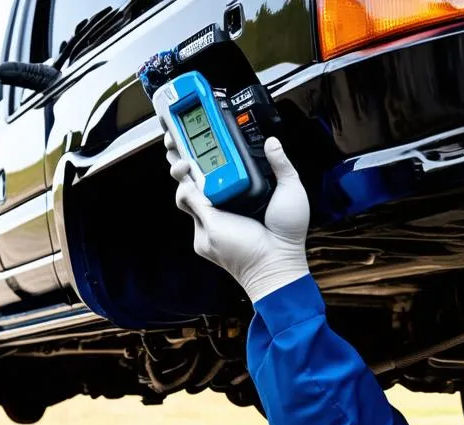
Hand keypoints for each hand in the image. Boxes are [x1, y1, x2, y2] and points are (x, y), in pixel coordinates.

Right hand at [165, 133, 310, 302]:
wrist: (280, 258)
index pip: (214, 166)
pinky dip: (186, 186)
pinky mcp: (207, 223)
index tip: (196, 128)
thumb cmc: (287, 233)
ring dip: (178, 167)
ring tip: (180, 155)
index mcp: (238, 192)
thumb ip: (281, 165)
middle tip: (173, 134)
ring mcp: (212, 213)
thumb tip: (272, 142)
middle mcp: (222, 202)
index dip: (202, 148)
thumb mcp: (289, 191)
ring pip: (184, 186)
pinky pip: (188, 199)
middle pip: (191, 173)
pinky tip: (189, 174)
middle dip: (178, 151)